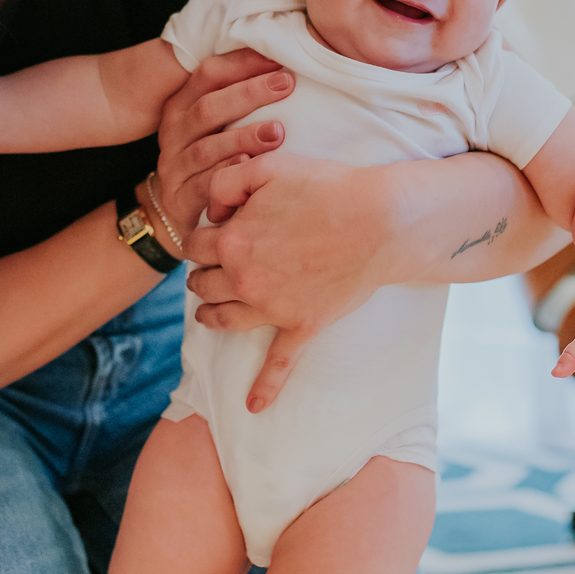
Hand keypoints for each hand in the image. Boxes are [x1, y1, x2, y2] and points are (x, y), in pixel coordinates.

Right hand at [155, 49, 293, 235]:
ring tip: (277, 132)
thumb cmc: (208, 159)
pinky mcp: (178, 198)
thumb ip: (235, 98)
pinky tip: (249, 164)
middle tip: (286, 84)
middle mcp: (173, 132)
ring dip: (243, 137)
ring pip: (206, 148)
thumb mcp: (213, 125)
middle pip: (208, 108)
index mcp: (181, 105)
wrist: (174, 207)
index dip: (241, 64)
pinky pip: (203, 185)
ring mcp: (174, 166)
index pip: (208, 75)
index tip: (277, 59)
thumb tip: (283, 67)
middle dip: (249, 93)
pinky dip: (227, 173)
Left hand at [187, 153, 394, 410]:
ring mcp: (272, 307)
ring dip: (211, 314)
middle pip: (202, 283)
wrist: (380, 220)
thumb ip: (226, 181)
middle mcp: (243, 279)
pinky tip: (253, 406)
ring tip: (209, 311)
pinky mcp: (302, 325)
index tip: (214, 231)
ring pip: (223, 320)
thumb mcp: (267, 167)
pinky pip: (279, 364)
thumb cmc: (326, 187)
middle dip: (202, 274)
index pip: (195, 243)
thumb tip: (209, 209)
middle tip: (212, 268)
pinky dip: (265, 388)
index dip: (203, 234)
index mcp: (230, 241)